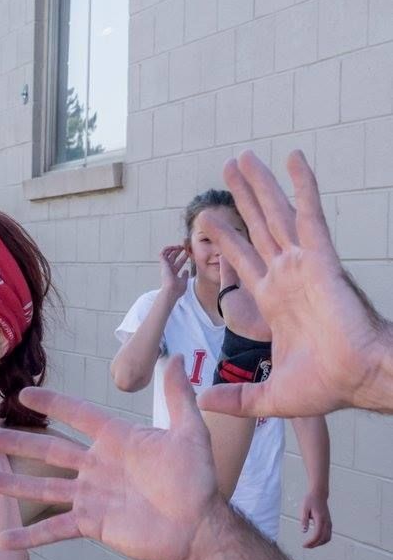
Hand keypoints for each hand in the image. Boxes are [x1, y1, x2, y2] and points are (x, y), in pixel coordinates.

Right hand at [0, 356, 224, 559]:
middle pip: (50, 450)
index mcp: (115, 441)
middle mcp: (96, 466)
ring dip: (14, 484)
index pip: (78, 415)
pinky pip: (55, 529)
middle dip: (19, 442)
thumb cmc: (196, 481)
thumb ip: (178, 398)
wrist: (197, 529)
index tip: (24, 395)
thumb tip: (180, 358)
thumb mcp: (189, 434)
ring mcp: (91, 496)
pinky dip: (30, 537)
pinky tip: (5, 542)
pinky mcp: (91, 524)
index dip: (53, 404)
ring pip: (44, 488)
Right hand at [159, 244, 189, 298]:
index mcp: (174, 273)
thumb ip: (185, 275)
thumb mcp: (184, 281)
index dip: (184, 257)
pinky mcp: (163, 264)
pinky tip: (174, 247)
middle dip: (179, 251)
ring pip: (167, 254)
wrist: (172, 290)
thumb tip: (186, 270)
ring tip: (179, 245)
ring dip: (173, 248)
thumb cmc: (177, 289)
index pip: (179, 263)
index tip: (189, 253)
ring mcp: (165, 266)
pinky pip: (162, 253)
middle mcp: (169, 269)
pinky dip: (167, 249)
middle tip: (185, 246)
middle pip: (173, 257)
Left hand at [198, 151, 391, 416]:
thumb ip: (235, 397)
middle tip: (229, 168)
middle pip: (258, 227)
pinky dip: (303, 187)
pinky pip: (310, 215)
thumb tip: (201, 401)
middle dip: (243, 198)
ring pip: (277, 215)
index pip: (244, 262)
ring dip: (261, 186)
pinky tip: (294, 159)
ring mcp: (304, 265)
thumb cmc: (326, 386)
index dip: (226, 240)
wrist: (359, 380)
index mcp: (275, 300)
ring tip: (242, 158)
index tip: (208, 221)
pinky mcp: (322, 260)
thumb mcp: (267, 396)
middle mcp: (287, 276)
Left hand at [300, 491, 331, 547]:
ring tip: (309, 544)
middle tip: (305, 546)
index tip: (304, 545)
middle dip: (315, 544)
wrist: (318, 494)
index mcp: (320, 519)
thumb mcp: (304, 508)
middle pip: (323, 539)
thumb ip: (304, 520)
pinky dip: (322, 540)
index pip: (317, 535)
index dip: (311, 542)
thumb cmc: (309, 501)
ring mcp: (329, 523)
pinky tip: (315, 540)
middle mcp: (327, 523)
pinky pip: (328, 535)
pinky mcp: (329, 523)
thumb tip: (303, 531)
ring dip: (319, 543)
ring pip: (327, 538)